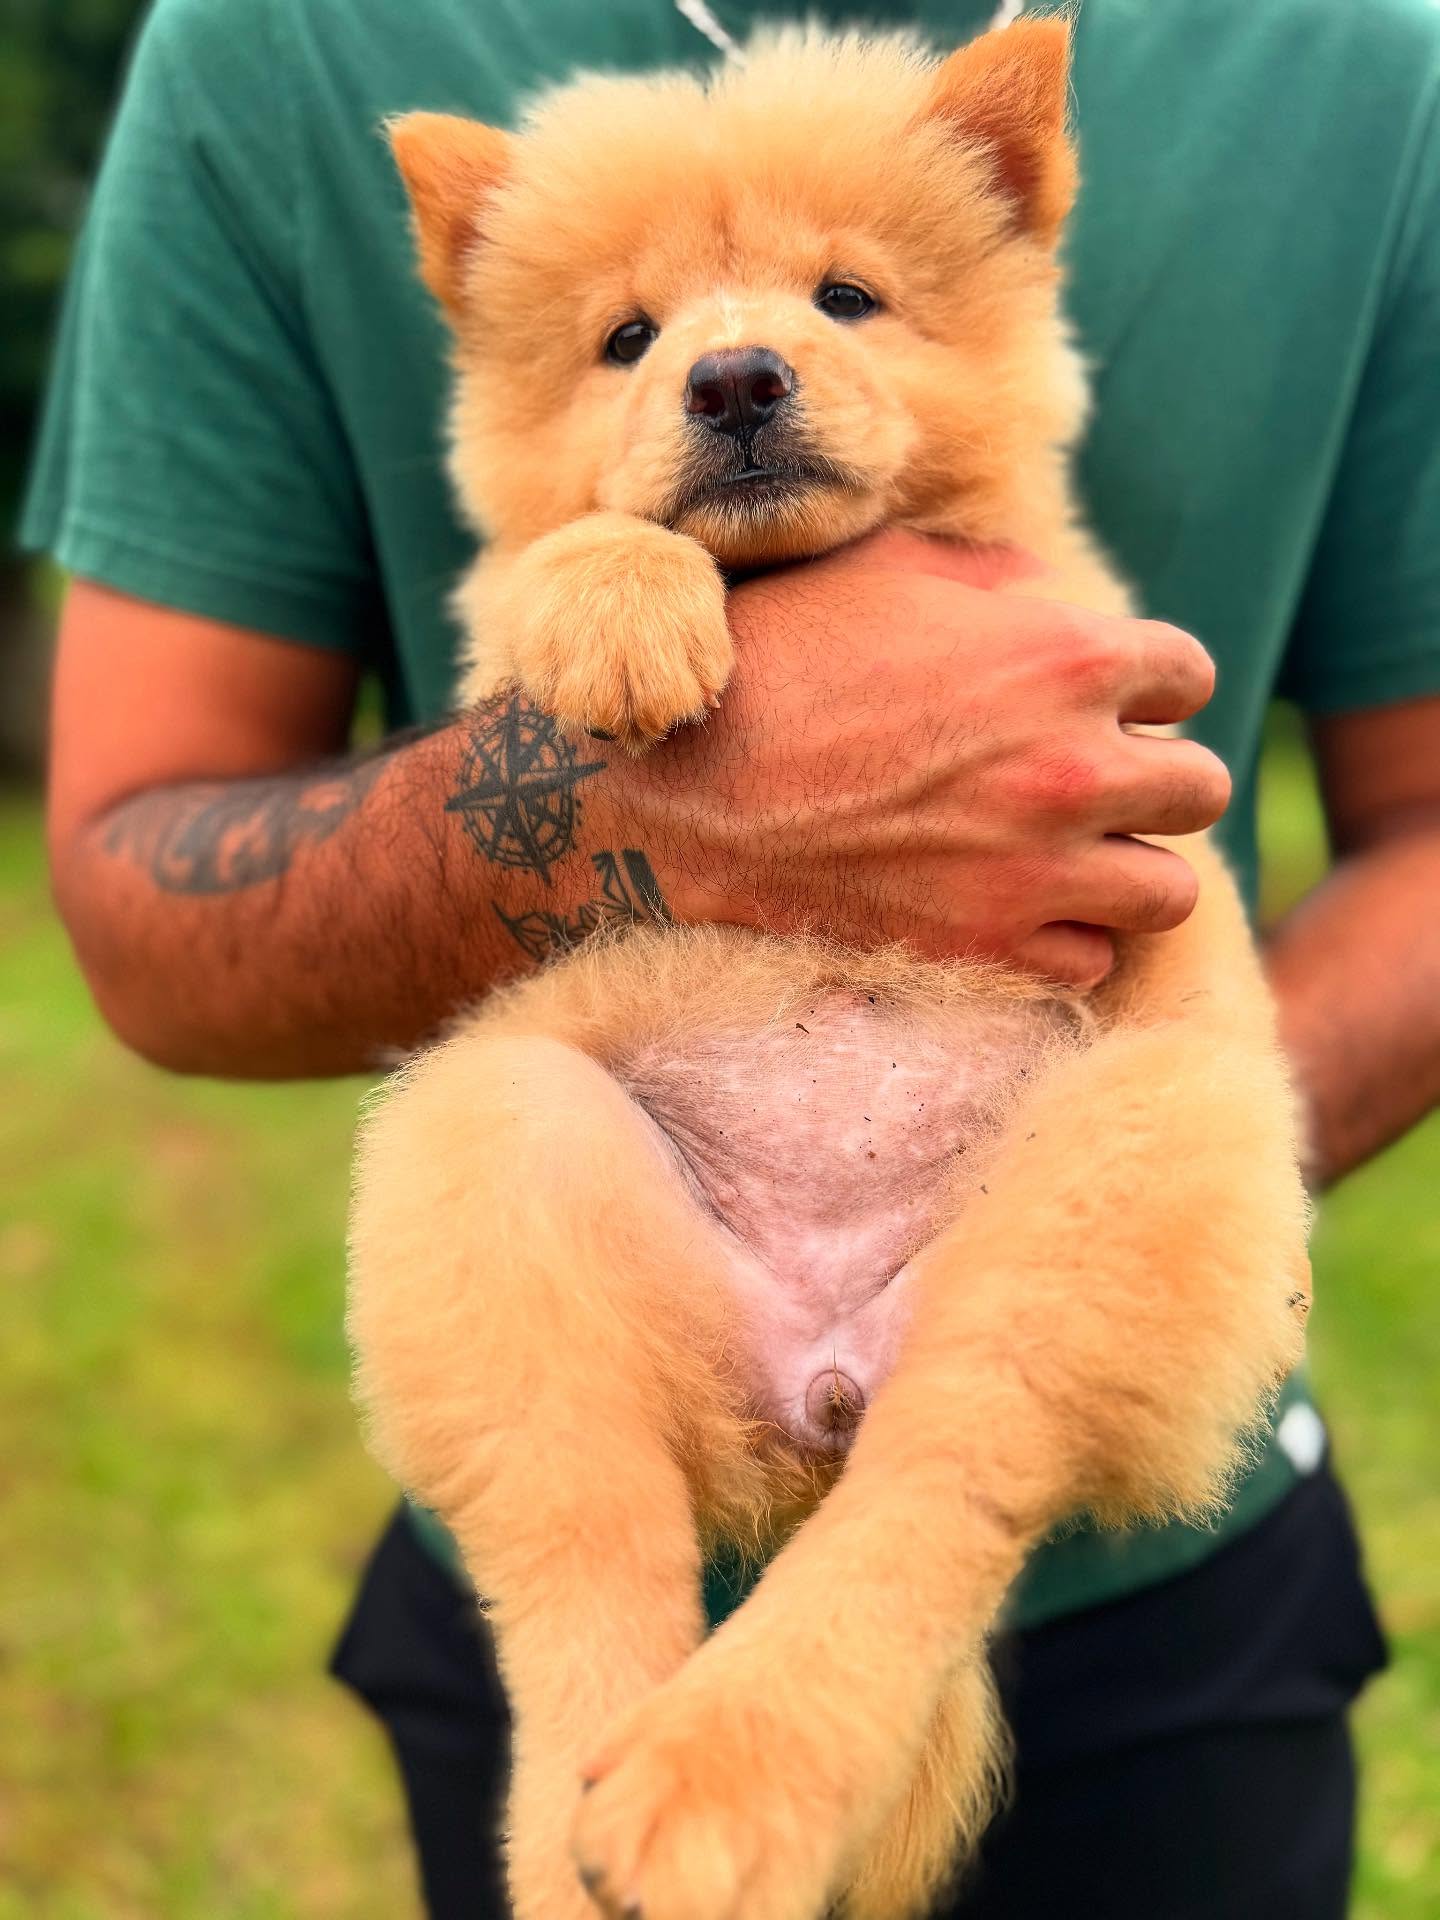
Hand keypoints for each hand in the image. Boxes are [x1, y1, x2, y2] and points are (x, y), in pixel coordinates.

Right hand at [598, 530, 1228, 985]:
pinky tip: (1018, 910)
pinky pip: (1090, 964)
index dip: (1151, 686)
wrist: (674, 789)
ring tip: (1071, 857)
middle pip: (1200, 787)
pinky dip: (1066, 941)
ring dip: (1128, 870)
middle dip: (1155, 780)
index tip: (1110, 702)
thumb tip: (1046, 592)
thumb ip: (993, 578)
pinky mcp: (987, 951)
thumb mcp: (883, 570)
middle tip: (1094, 782)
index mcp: (1062, 657)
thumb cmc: (772, 659)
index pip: (1190, 676)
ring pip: (1168, 891)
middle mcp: (1070, 769)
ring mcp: (1035, 871)